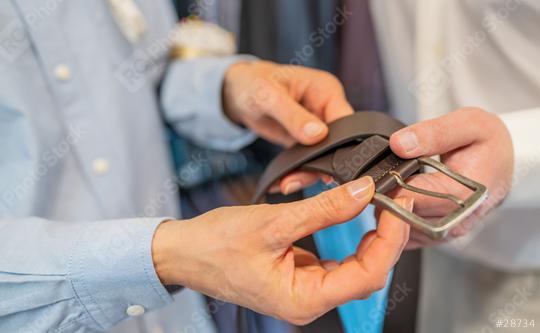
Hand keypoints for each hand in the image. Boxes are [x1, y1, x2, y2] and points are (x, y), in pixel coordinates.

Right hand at [152, 177, 411, 324]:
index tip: (399, 207)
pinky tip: (354, 217)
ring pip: (355, 268)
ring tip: (380, 206)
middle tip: (394, 200)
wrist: (185, 251)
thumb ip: (324, 209)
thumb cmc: (217, 244)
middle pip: (367, 273)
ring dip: (371, 238)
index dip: (389, 240)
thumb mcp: (275, 222)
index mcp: (304, 299)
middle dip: (385, 237)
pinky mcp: (300, 275)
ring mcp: (305, 289)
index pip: (367, 274)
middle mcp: (309, 301)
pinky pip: (337, 262)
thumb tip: (362, 193)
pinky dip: (350, 239)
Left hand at [223, 60, 353, 193]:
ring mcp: (317, 126)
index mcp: (326, 90)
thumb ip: (294, 116)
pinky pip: (308, 160)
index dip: (341, 145)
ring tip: (286, 184)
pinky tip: (284, 182)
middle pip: (337, 144)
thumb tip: (318, 135)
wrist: (235, 91)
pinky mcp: (305, 141)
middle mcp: (326, 108)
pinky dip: (298, 172)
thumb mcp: (268, 96)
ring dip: (307, 172)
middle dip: (321, 165)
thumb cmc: (252, 83)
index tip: (328, 167)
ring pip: (323, 156)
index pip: (346, 122)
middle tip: (298, 180)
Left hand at [388, 108, 513, 247]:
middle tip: (373, 182)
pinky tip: (390, 203)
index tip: (374, 175)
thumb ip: (433, 132)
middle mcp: (458, 219)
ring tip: (382, 189)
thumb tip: (399, 144)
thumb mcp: (468, 124)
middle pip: (405, 218)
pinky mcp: (441, 235)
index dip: (389, 186)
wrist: (505, 162)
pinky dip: (393, 223)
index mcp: (466, 193)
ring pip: (404, 232)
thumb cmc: (487, 144)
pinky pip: (408, 237)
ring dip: (386, 213)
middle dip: (383, 200)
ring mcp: (449, 231)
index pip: (414, 198)